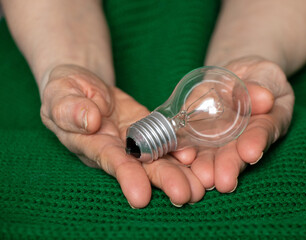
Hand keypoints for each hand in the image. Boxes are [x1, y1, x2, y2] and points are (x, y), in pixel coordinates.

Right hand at [40, 64, 203, 207]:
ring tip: (199, 186)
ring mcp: (135, 138)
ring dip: (180, 172)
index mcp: (93, 143)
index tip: (141, 197)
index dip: (127, 178)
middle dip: (164, 181)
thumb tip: (90, 120)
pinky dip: (180, 148)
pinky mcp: (148, 126)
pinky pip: (165, 138)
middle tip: (185, 195)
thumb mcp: (60, 94)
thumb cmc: (65, 90)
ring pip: (159, 157)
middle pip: (143, 167)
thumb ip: (70, 108)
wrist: (83, 86)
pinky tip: (194, 156)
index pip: (112, 162)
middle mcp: (117, 147)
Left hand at [190, 56, 294, 191]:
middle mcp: (245, 136)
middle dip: (230, 166)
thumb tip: (264, 98)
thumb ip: (261, 85)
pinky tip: (183, 157)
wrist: (236, 77)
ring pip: (216, 155)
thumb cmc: (255, 75)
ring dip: (209, 167)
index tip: (250, 152)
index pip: (264, 132)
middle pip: (238, 153)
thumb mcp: (262, 73)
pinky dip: (188, 151)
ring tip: (203, 177)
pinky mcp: (202, 136)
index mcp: (267, 120)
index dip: (256, 143)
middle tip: (223, 181)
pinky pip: (195, 144)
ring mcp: (223, 140)